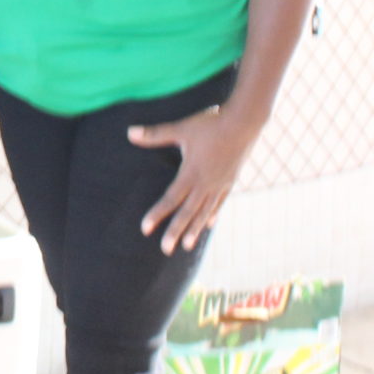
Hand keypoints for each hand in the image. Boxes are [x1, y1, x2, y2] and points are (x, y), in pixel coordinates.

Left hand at [130, 103, 262, 253]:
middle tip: (165, 249)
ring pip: (204, 212)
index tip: (145, 229)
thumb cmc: (211, 124)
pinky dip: (212, 214)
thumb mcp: (181, 129)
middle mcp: (206, 183)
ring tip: (188, 246)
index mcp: (192, 173)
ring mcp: (219, 184)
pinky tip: (209, 224)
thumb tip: (129, 133)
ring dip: (195, 229)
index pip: (171, 199)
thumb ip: (155, 134)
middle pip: (188, 212)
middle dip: (176, 232)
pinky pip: (219, 202)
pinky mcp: (230, 181)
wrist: (244, 123)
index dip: (157, 214)